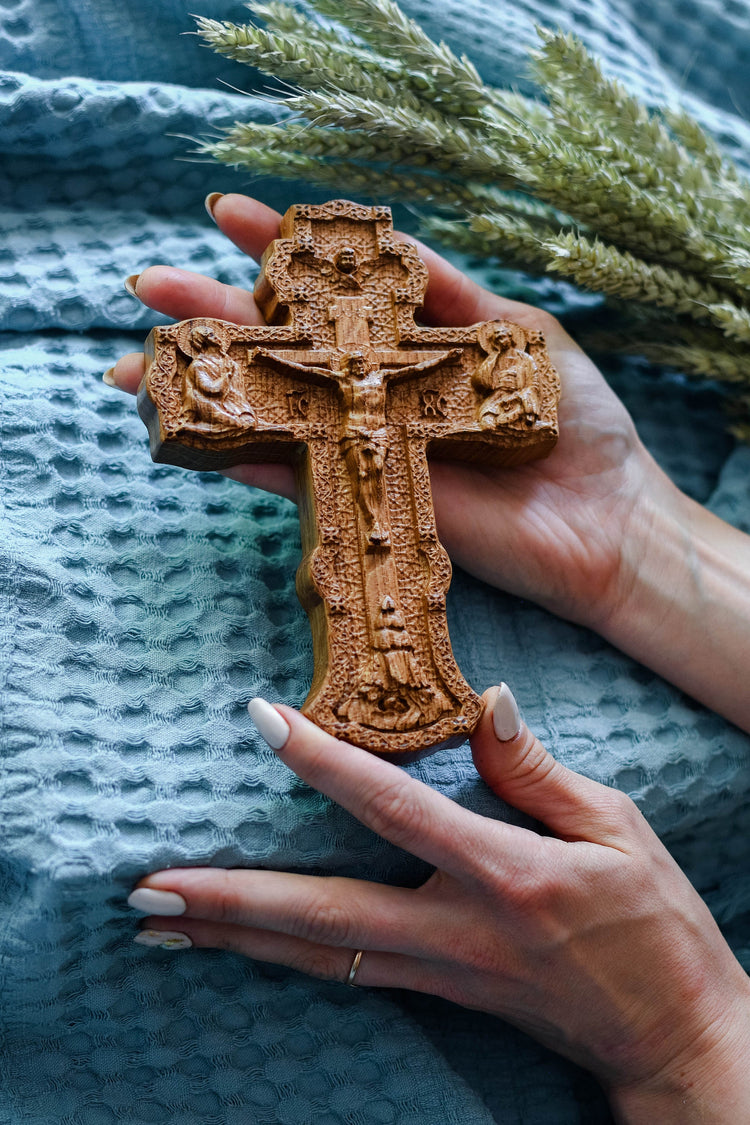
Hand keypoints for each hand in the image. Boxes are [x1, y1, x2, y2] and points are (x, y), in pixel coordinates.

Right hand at [107, 193, 749, 731]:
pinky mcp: (370, 501)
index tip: (227, 211)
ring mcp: (367, 448)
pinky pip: (296, 474)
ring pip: (271, 410)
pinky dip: (244, 452)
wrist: (607, 522)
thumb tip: (391, 241)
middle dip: (213, 315)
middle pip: (281, 349)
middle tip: (149, 286)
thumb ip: (450, 294)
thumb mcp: (517, 333)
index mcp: (411, 347)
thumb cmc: (577, 425)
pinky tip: (195, 428)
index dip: (278, 248)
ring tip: (138, 362)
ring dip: (206, 385)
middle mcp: (377, 395)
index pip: (331, 290)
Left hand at [129, 689, 749, 1122]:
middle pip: (322, 914)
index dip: (326, 763)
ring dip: (233, 936)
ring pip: (316, 956)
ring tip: (158, 920)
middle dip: (230, 899)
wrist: (670, 1030)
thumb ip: (537, 768)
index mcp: (505, 873)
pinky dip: (277, 957)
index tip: (263, 721)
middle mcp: (456, 929)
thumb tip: (485, 699)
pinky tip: (233, 946)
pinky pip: (341, 974)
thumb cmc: (652, 923)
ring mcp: (440, 971)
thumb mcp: (617, 827)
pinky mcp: (438, 991)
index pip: (394, 808)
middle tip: (148, 887)